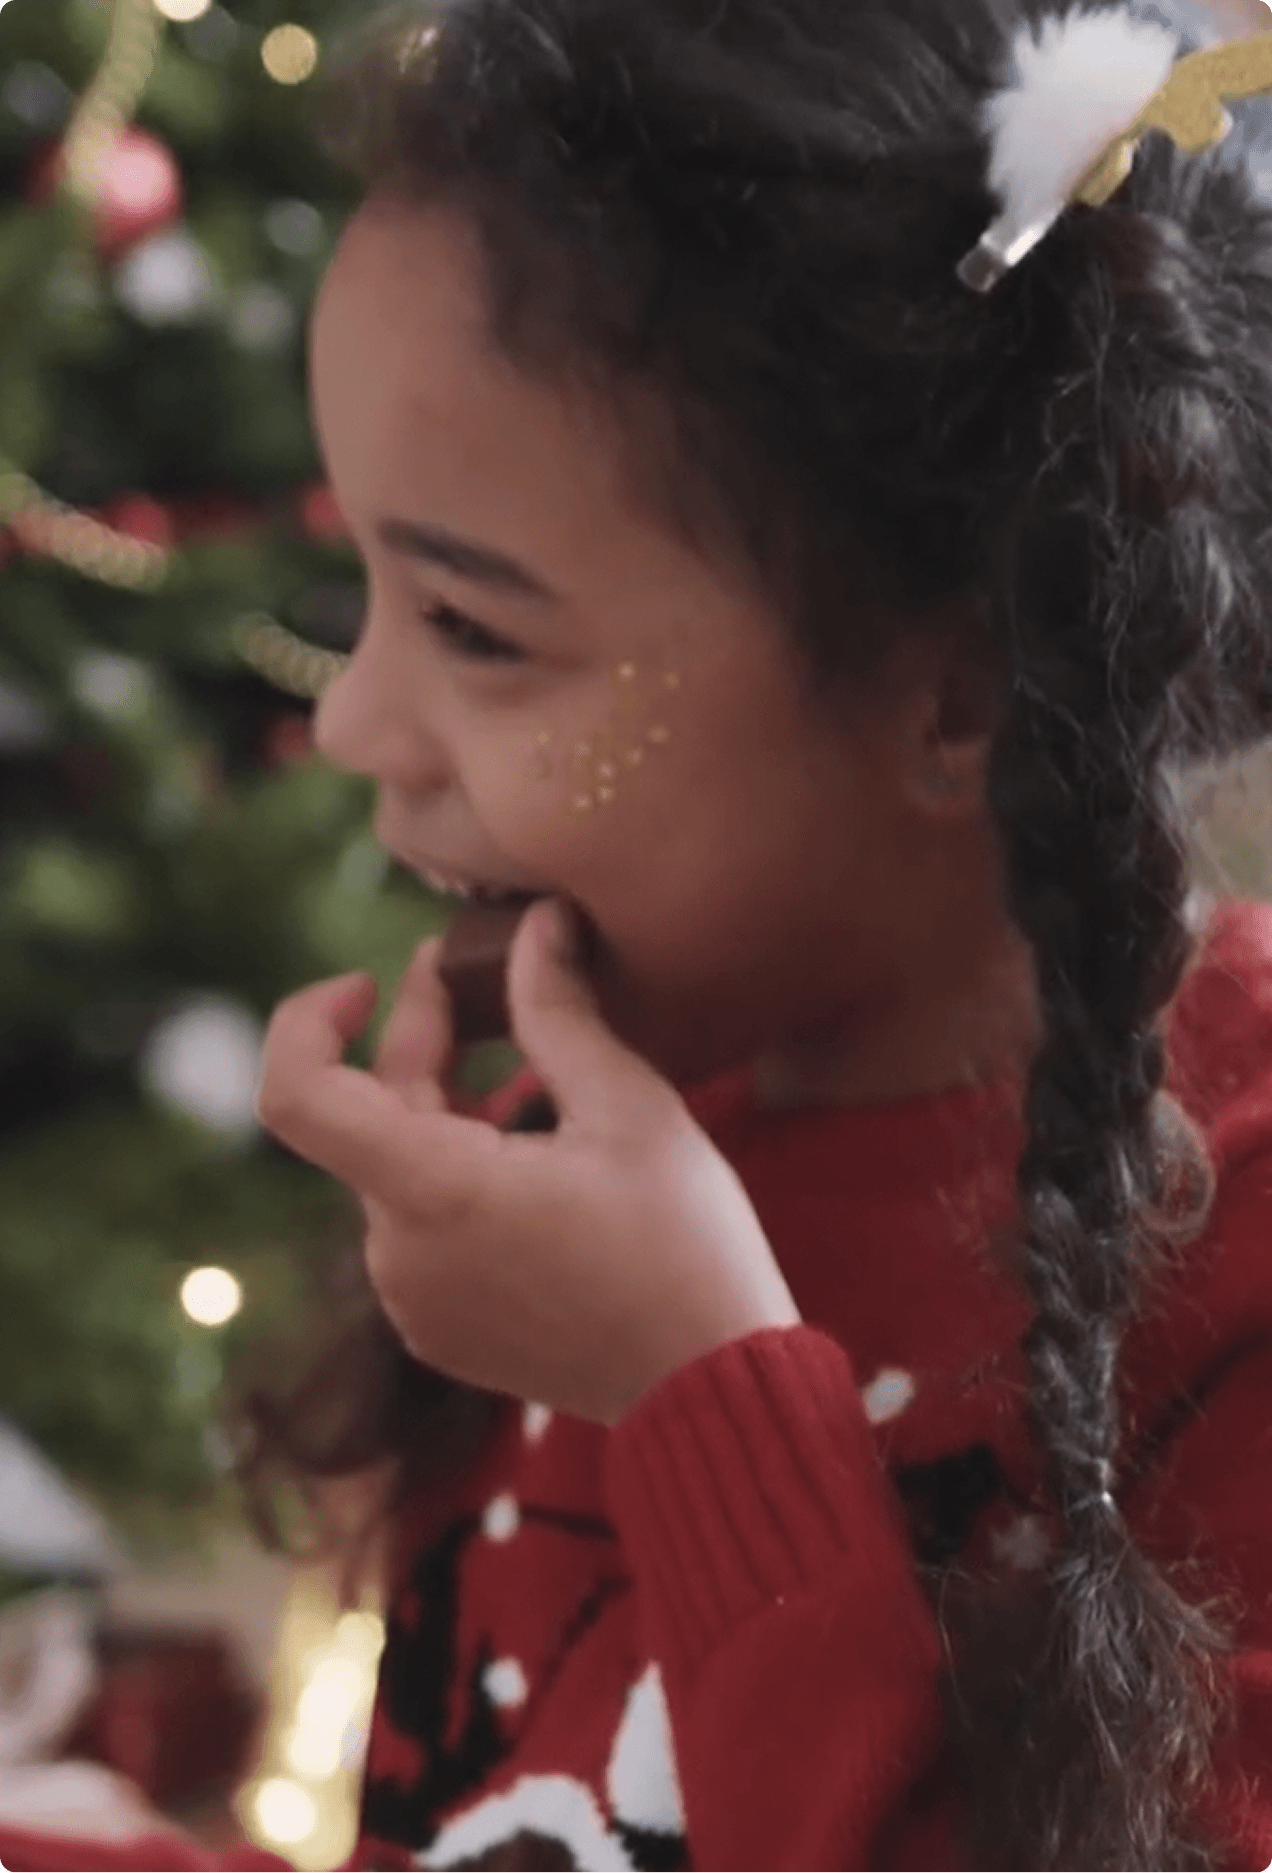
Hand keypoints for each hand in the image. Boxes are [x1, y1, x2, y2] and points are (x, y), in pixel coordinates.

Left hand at [254, 899, 799, 1426]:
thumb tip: (535, 926)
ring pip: (398, 1173)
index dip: (307, 1020)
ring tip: (526, 1073)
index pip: (294, 1096)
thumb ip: (559, 1010)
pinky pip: (422, 1230)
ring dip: (444, 1111)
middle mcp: (398, 1254)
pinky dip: (457, 1176)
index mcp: (433, 1192)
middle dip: (419, 1044)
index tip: (372, 982)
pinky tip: (532, 1158)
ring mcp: (413, 1301)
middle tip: (485, 980)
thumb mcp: (631, 1108)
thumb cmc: (683, 1246)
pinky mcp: (440, 1330)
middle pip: (368, 1120)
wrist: (711, 1391)